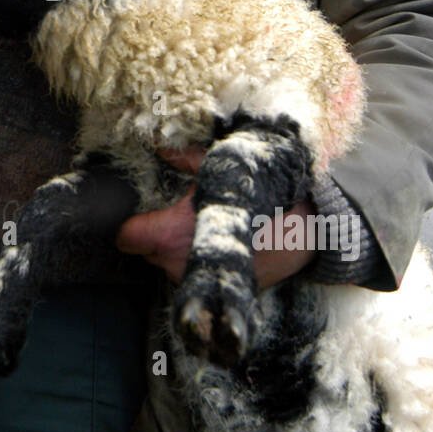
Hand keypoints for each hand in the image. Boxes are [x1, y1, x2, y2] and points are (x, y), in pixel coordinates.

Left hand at [116, 146, 315, 287]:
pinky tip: (216, 240)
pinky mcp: (216, 286)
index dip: (128, 223)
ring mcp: (197, 280)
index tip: (138, 212)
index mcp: (171, 234)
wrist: (307, 229)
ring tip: (200, 224)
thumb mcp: (220, 165)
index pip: (125, 238)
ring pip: (167, 263)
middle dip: (155, 233)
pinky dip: (197, 259)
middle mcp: (178, 263)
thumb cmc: (260, 193)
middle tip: (176, 211)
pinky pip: (192, 272)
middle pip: (145, 251)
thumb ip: (183, 157)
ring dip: (176, 247)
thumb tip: (159, 145)